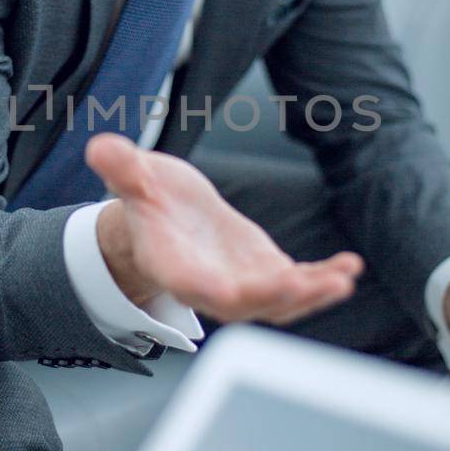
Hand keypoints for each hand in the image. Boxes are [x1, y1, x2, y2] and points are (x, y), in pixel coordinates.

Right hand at [88, 133, 362, 325]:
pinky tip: (349, 265)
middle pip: (242, 302)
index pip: (188, 283)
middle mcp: (209, 285)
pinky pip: (298, 285)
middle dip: (273, 297)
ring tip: (341, 279)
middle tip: (302, 283)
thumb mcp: (135, 177)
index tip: (226, 291)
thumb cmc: (149, 200)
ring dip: (310, 296)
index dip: (207, 288)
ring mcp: (242, 284)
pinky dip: (324, 280)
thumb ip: (123, 168)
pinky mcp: (267, 275)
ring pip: (278, 303)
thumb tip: (99, 147)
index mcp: (172, 265)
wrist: (168, 219)